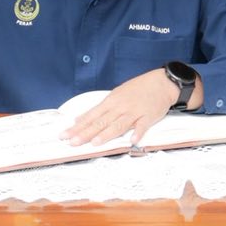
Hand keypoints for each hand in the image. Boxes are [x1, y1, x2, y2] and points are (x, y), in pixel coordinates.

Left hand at [62, 69, 177, 145]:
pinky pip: (142, 126)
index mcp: (111, 102)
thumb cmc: (137, 89)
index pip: (90, 116)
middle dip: (86, 133)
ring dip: (107, 134)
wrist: (160, 83)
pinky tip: (132, 140)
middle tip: (73, 142)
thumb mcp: (115, 95)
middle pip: (101, 122)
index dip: (77, 127)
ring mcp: (134, 112)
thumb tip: (80, 119)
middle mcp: (120, 107)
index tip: (65, 135)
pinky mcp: (148, 116)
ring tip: (95, 143)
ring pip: (118, 124)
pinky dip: (138, 132)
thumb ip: (99, 110)